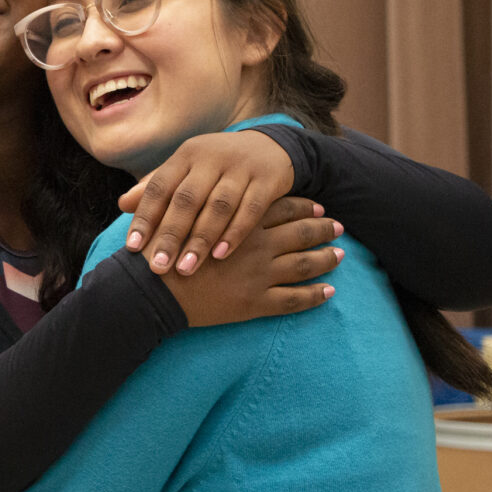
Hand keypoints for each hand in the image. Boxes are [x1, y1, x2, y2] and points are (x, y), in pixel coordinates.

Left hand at [120, 129, 294, 274]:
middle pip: (186, 199)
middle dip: (170, 235)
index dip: (145, 217)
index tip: (133, 248)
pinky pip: (250, 209)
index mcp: (186, 155)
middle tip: (158, 266)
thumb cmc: (217, 167)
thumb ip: (157, 187)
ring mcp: (241, 166)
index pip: (159, 186)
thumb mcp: (187, 170)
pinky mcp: (267, 178)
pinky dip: (235, 233)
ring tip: (185, 268)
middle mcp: (211, 157)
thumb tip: (122, 205)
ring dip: (200, 239)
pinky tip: (220, 255)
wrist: (269, 148)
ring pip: (218, 206)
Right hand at [160, 196, 342, 326]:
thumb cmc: (161, 250)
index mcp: (240, 221)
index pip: (281, 208)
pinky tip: (329, 292)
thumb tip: (208, 188)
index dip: (303, 205)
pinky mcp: (255, 304)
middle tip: (338, 226)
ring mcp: (259, 276)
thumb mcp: (177, 214)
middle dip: (323, 228)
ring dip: (326, 259)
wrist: (151, 289)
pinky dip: (315, 296)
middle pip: (301, 233)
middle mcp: (256, 246)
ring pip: (304, 264)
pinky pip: (294, 300)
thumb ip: (197, 200)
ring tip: (340, 255)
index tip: (317, 205)